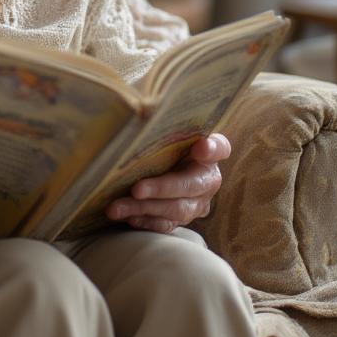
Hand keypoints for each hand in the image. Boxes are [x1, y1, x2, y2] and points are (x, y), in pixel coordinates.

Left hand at [106, 133, 230, 233]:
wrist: (160, 163)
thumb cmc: (161, 140)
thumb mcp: (164, 130)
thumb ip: (162, 123)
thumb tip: (143, 111)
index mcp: (209, 152)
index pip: (219, 147)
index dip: (212, 148)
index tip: (200, 147)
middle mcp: (207, 179)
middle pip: (191, 185)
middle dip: (162, 188)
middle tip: (136, 189)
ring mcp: (197, 202)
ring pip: (176, 210)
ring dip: (144, 209)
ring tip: (116, 208)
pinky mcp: (182, 218)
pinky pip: (167, 225)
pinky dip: (146, 222)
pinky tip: (128, 217)